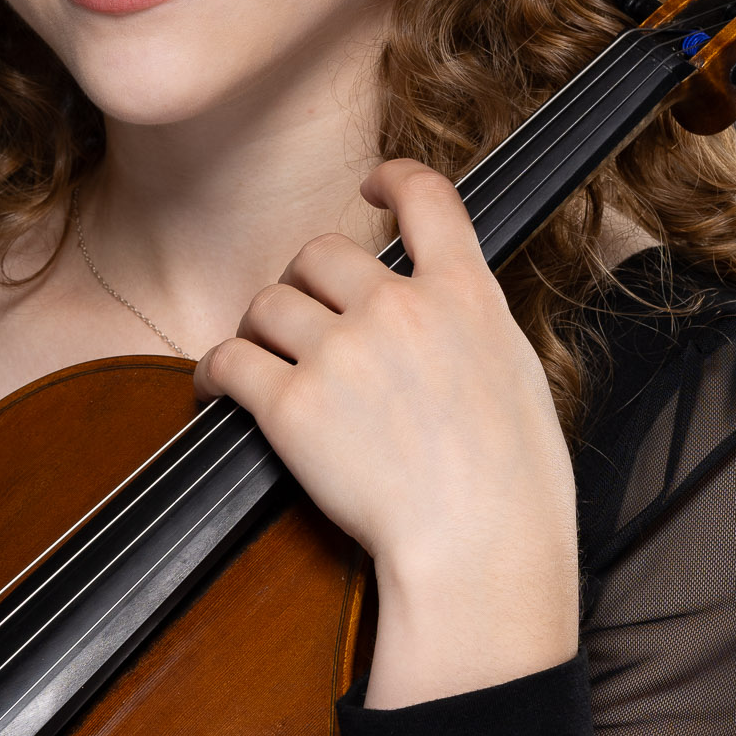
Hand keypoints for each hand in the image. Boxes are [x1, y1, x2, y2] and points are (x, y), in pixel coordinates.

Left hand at [193, 160, 578, 707]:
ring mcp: (343, 354)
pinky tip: (216, 387)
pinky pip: (229, 361)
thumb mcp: (520, 377)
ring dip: (262, 328)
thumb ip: (473, 327)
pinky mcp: (292, 406)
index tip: (372, 185)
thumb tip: (447, 309)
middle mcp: (399, 308)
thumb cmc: (515, 491)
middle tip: (307, 320)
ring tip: (262, 358)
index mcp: (466, 295)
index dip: (393, 179)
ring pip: (269, 303)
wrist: (481, 555)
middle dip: (308, 283)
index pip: (427, 198)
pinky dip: (215, 373)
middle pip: (321, 253)